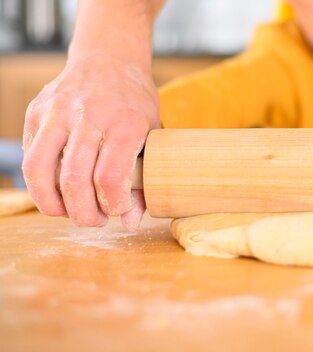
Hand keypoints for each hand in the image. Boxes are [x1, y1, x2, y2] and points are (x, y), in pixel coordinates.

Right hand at [22, 54, 159, 230]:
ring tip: (68, 212)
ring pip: (40, 170)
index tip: (117, 211)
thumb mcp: (153, 137)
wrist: (109, 60)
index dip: (112, 206)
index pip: (110, 178)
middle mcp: (90, 115)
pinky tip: (57, 190)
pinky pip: (30, 157)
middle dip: (82, 213)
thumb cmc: (135, 104)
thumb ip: (144, 180)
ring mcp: (58, 111)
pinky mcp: (36, 111)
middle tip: (93, 220)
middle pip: (74, 180)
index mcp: (126, 123)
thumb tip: (129, 223)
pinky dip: (39, 183)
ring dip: (52, 204)